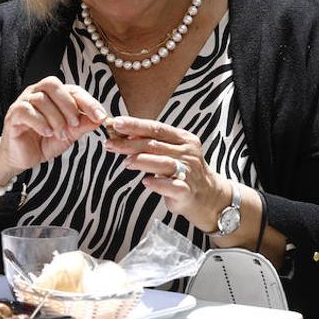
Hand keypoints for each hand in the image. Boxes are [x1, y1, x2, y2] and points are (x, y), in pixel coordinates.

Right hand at [0, 77, 107, 177]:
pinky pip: (26, 111)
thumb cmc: (44, 142)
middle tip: (74, 124)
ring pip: (41, 99)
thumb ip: (83, 125)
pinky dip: (40, 122)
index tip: (100, 116)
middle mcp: (37, 93)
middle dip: (68, 104)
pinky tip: (47, 133)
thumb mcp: (69, 134)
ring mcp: (23, 102)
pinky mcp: (14, 115)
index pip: (72, 89)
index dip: (87, 101)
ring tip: (59, 134)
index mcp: (53, 95)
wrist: (23, 158)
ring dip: (55, 118)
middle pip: (52, 85)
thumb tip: (100, 118)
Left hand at [103, 116, 226, 231]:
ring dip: (141, 161)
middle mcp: (188, 153)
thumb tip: (125, 134)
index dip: (136, 125)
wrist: (207, 196)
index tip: (116, 123)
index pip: (157, 128)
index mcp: (184, 139)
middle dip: (130, 143)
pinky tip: (145, 182)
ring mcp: (189, 172)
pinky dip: (157, 183)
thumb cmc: (183, 170)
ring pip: (163, 163)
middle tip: (110, 143)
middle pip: (155, 145)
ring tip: (125, 162)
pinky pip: (170, 186)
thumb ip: (152, 143)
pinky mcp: (186, 191)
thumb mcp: (172, 152)